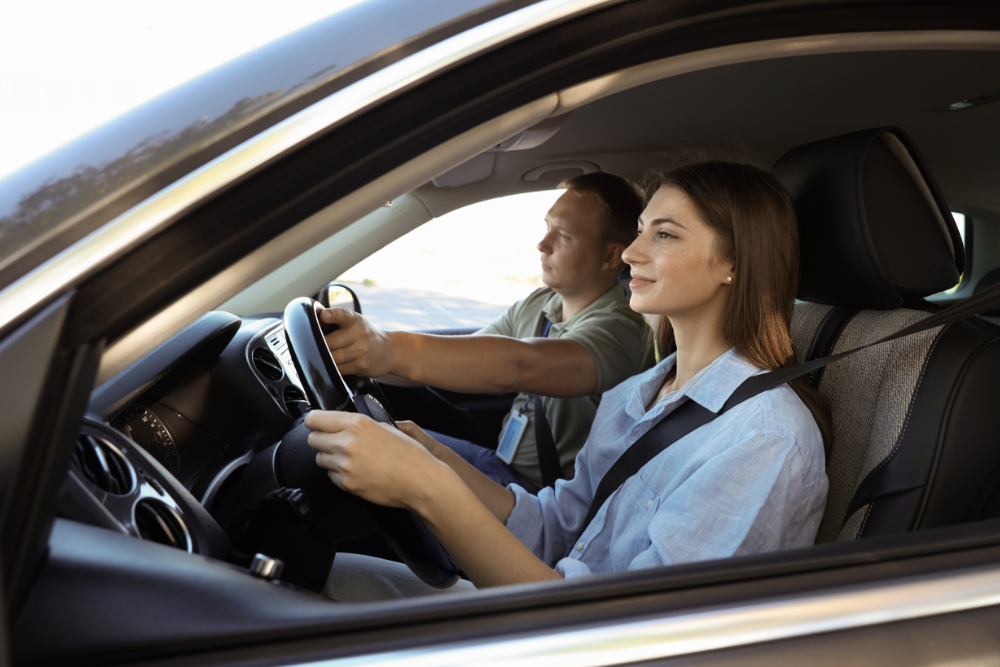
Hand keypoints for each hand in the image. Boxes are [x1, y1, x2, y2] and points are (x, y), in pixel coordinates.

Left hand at [304, 410, 447, 510]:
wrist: (421, 481)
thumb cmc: (409, 455)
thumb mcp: (386, 427)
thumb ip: (359, 424)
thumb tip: (340, 423)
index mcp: (357, 423)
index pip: (315, 419)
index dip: (315, 421)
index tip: (315, 423)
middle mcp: (348, 442)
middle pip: (313, 439)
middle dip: (322, 440)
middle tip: (337, 443)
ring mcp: (346, 465)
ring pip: (320, 459)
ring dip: (331, 458)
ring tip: (353, 459)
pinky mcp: (347, 484)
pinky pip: (332, 477)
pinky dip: (340, 475)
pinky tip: (359, 472)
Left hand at [320, 308, 392, 375]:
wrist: (389, 351)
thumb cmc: (364, 335)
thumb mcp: (355, 322)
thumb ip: (336, 321)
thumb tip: (311, 326)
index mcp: (355, 320)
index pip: (343, 315)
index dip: (332, 315)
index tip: (324, 316)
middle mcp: (359, 334)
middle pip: (330, 342)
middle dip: (320, 345)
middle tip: (313, 345)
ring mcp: (361, 351)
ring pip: (333, 358)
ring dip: (326, 358)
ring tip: (325, 355)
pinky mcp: (360, 366)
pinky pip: (338, 369)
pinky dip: (333, 367)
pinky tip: (337, 363)